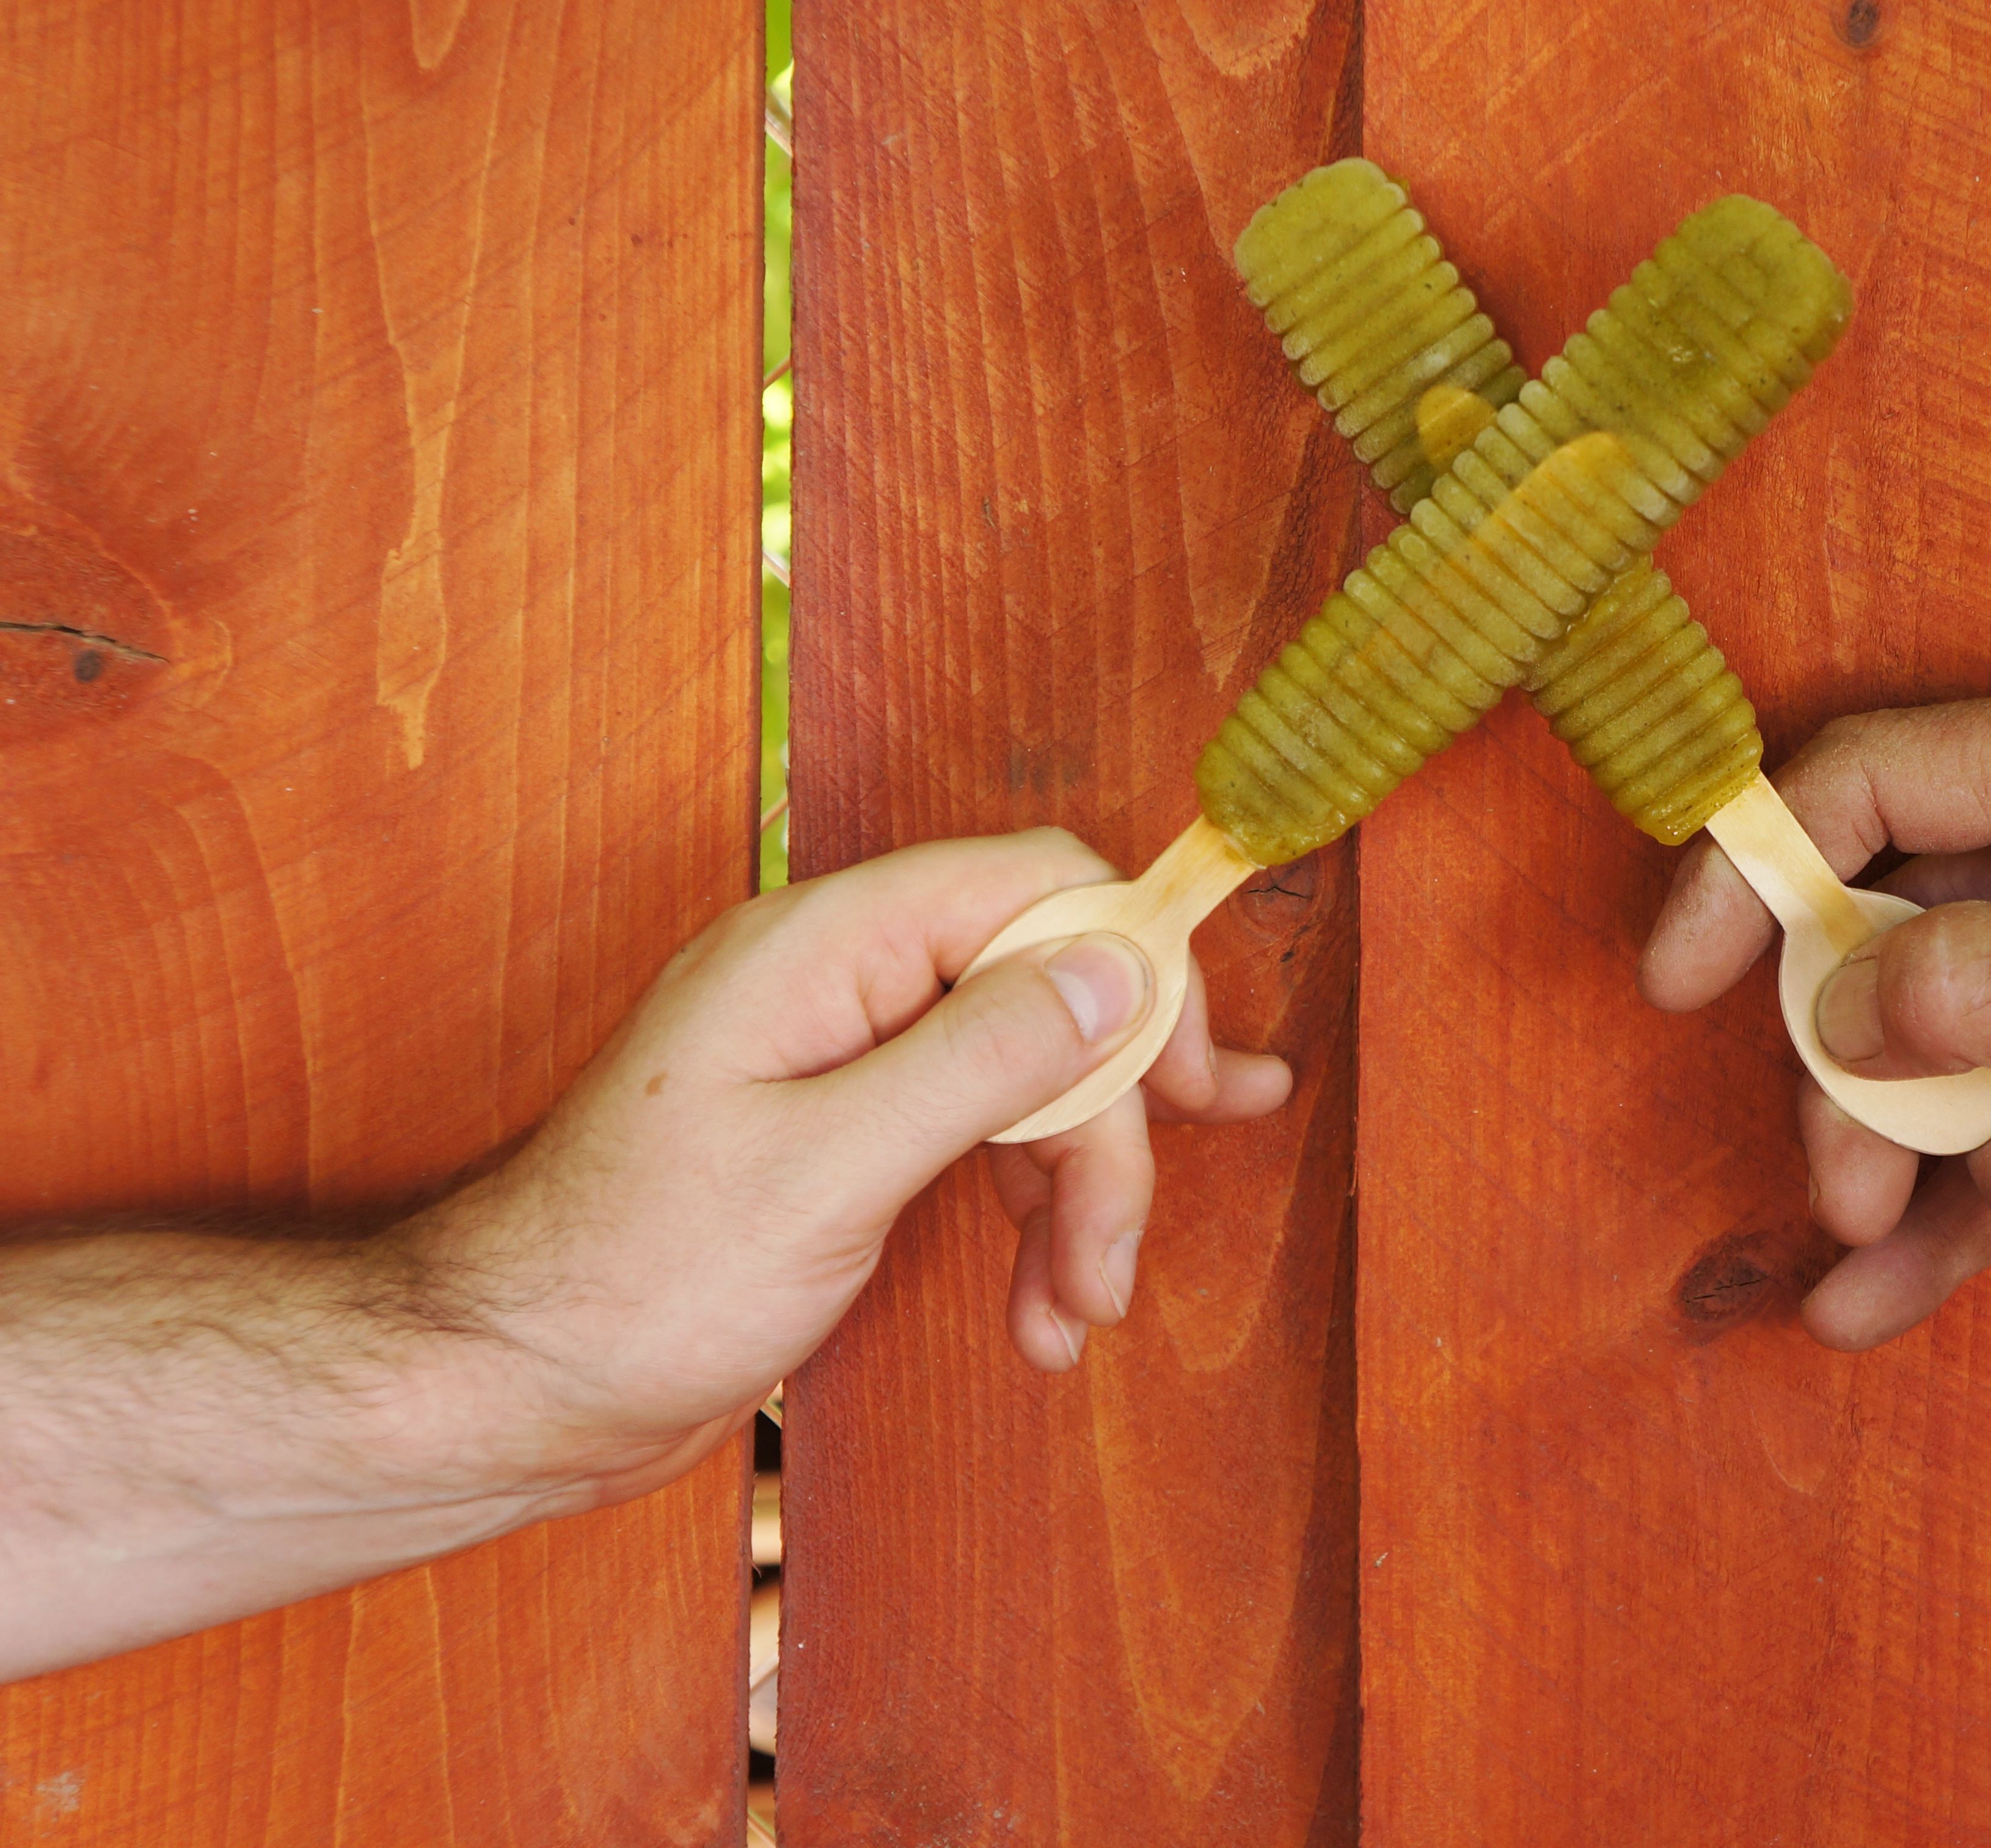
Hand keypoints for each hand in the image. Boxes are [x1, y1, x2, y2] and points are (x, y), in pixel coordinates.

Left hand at [406, 828, 1290, 1503]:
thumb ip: (983, 1058)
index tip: (1193, 1082)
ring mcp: (846, 1062)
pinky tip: (1042, 1307)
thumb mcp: (831, 1169)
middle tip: (1115, 1255)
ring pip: (1026, 1081)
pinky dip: (1026, 1221)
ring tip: (1073, 1310)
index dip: (1133, 968)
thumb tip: (1118, 968)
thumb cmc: (636, 1280)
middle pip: (1045, 997)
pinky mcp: (850, 1140)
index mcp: (824, 948)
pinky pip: (980, 1142)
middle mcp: (842, 984)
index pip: (1030, 886)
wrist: (513, 1389)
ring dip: (1074, 1195)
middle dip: (1102, 1131)